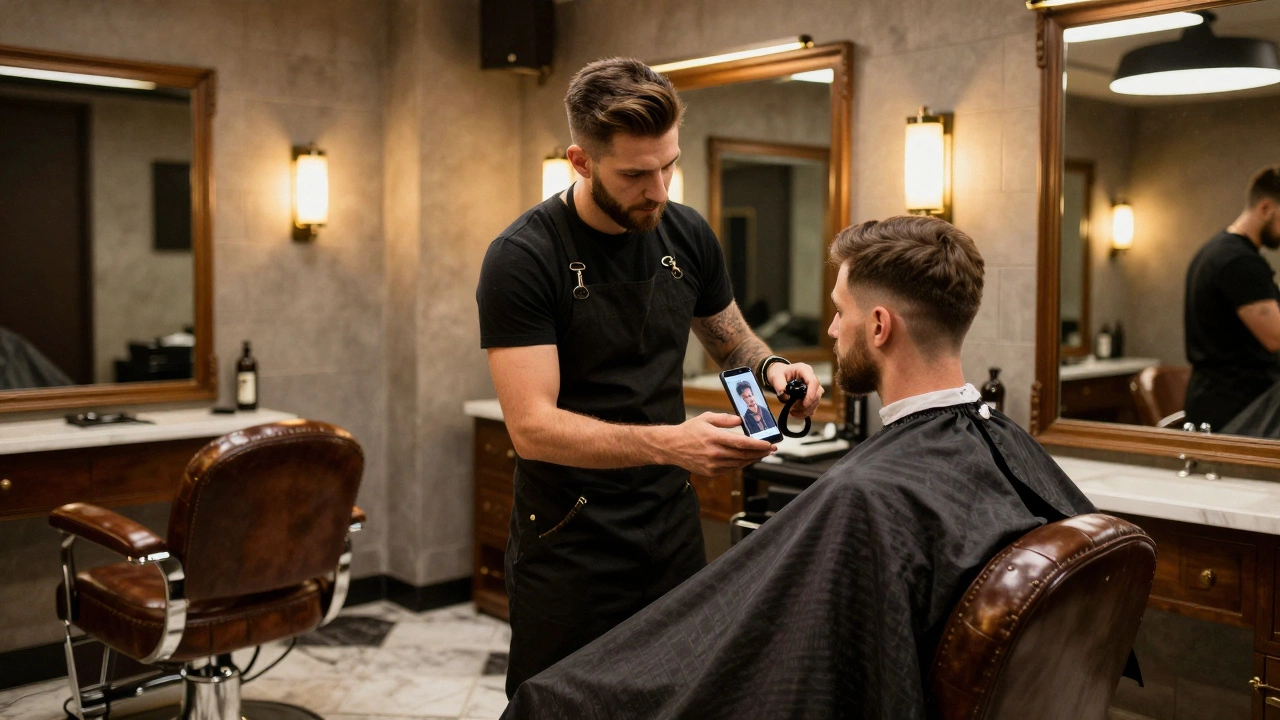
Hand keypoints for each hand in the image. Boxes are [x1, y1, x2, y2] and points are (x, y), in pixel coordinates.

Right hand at [660, 412, 775, 475]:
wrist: (672, 447)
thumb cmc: (689, 431)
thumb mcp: (706, 418)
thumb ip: (725, 419)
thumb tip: (741, 420)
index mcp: (715, 438)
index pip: (742, 443)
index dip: (758, 445)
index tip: (768, 444)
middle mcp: (715, 453)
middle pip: (744, 455)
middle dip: (760, 453)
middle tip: (770, 449)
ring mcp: (713, 465)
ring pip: (739, 464)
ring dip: (752, 459)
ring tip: (761, 454)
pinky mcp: (711, 472)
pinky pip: (731, 469)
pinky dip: (741, 464)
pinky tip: (746, 459)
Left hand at [766, 361, 823, 418]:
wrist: (779, 374)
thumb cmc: (778, 373)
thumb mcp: (775, 376)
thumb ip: (779, 385)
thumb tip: (785, 397)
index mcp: (804, 370)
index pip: (813, 382)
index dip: (811, 394)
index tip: (804, 404)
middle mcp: (811, 377)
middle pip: (817, 393)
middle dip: (807, 405)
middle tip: (793, 408)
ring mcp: (813, 386)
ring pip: (816, 401)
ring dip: (806, 410)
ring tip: (792, 412)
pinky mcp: (812, 394)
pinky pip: (813, 405)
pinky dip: (805, 412)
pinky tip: (795, 413)